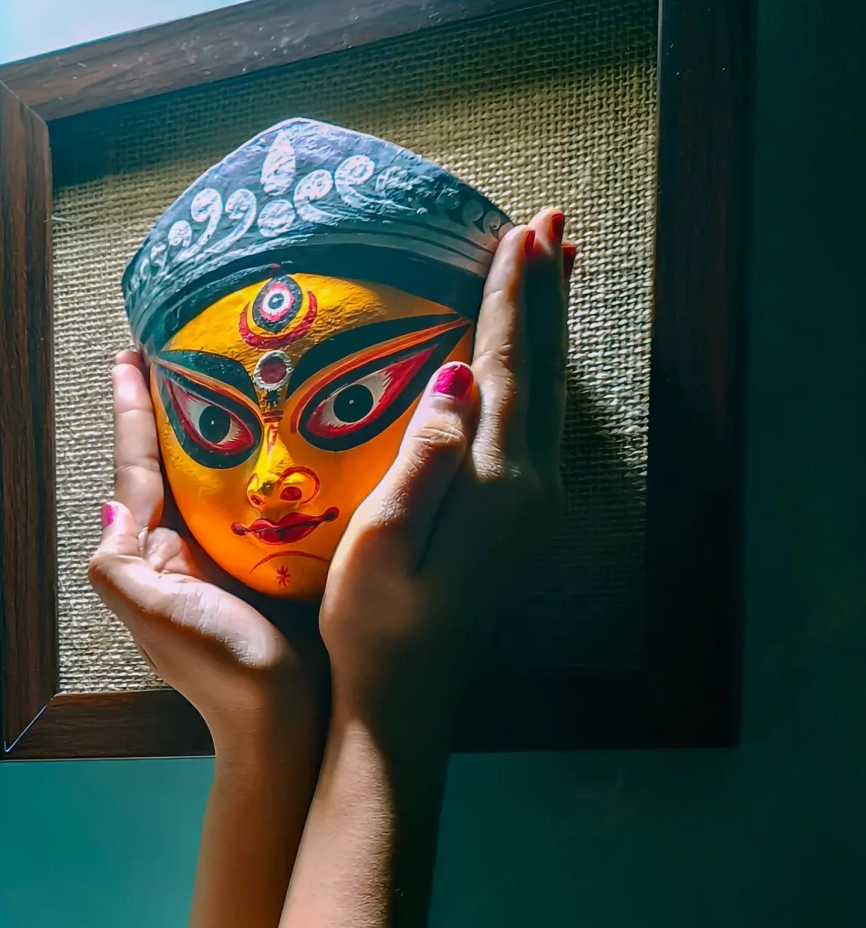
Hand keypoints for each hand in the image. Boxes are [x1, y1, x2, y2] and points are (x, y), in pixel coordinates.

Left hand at [87, 348, 312, 754]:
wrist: (285, 719)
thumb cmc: (218, 668)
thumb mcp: (151, 615)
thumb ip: (119, 563)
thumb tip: (110, 505)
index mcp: (153, 553)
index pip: (137, 467)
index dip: (134, 412)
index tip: (129, 357)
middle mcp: (185, 548)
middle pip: (178, 463)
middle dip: (179, 409)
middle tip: (187, 348)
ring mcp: (231, 554)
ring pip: (224, 476)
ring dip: (225, 429)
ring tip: (235, 371)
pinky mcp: (276, 561)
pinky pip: (268, 500)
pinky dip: (271, 465)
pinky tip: (290, 432)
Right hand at [318, 207, 569, 748]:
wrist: (403, 701)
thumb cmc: (375, 627)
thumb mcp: (383, 541)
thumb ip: (423, 458)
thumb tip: (453, 378)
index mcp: (491, 484)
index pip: (500, 367)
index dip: (508, 298)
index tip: (517, 235)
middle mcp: (522, 488)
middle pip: (537, 370)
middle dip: (541, 295)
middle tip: (551, 226)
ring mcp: (524, 509)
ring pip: (541, 396)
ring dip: (542, 331)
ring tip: (549, 274)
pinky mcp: (512, 528)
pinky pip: (530, 424)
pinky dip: (531, 376)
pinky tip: (520, 369)